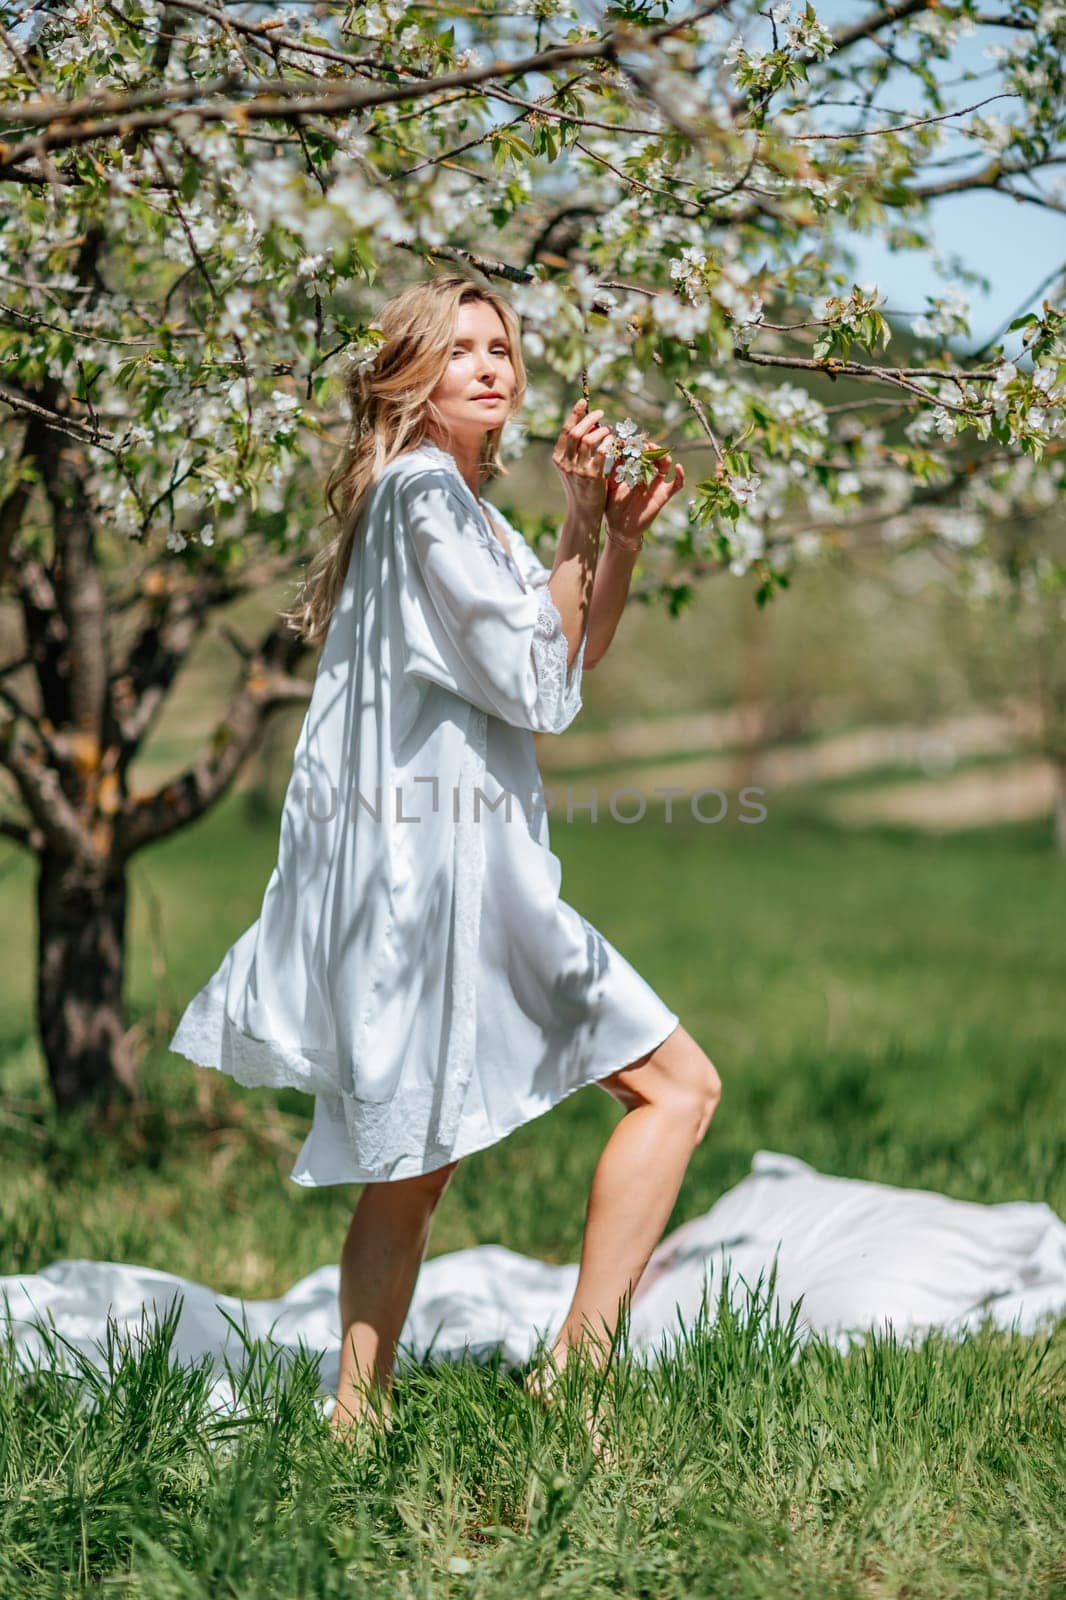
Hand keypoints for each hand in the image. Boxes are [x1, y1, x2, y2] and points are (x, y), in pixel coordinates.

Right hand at [552, 397, 613, 519]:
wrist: (583, 511)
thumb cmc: (581, 487)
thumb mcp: (574, 466)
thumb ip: (578, 448)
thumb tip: (590, 425)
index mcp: (558, 457)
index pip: (566, 430)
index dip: (574, 414)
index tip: (583, 401)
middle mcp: (565, 462)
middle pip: (576, 432)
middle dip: (589, 418)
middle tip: (601, 412)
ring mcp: (577, 469)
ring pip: (588, 440)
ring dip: (600, 430)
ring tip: (608, 428)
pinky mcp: (591, 476)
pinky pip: (601, 453)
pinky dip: (607, 443)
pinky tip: (612, 440)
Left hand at [605, 449, 684, 542]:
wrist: (619, 528)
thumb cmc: (613, 506)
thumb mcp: (611, 485)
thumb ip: (614, 468)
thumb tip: (613, 448)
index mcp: (634, 470)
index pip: (640, 452)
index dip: (638, 445)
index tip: (632, 439)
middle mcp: (647, 475)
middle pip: (654, 455)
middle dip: (651, 448)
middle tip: (645, 445)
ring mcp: (656, 484)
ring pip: (665, 465)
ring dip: (663, 456)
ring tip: (655, 452)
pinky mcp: (663, 495)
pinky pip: (676, 485)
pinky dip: (680, 476)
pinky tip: (678, 467)